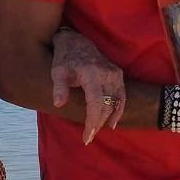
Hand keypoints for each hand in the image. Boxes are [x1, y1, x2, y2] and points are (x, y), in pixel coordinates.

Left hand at [50, 28, 125, 143]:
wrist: (77, 42)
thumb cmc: (65, 58)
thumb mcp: (57, 71)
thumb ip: (59, 88)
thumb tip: (58, 104)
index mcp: (92, 73)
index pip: (96, 103)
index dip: (92, 122)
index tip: (86, 136)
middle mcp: (107, 74)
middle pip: (106, 106)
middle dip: (97, 124)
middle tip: (87, 138)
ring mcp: (115, 74)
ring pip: (114, 104)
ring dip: (106, 120)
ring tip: (95, 131)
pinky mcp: (118, 75)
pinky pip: (121, 97)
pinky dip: (118, 111)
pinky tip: (112, 123)